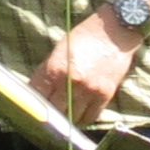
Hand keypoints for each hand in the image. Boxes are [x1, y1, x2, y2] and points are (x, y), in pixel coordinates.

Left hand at [35, 9, 146, 128]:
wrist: (116, 30)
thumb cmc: (85, 36)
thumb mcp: (60, 50)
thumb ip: (48, 72)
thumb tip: (38, 92)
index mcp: (54, 68)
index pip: (37, 96)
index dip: (33, 104)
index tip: (33, 107)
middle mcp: (71, 82)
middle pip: (53, 111)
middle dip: (49, 113)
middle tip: (48, 113)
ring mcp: (89, 90)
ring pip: (71, 118)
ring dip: (66, 118)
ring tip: (64, 115)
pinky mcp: (105, 94)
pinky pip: (91, 117)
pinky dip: (83, 118)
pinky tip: (79, 114)